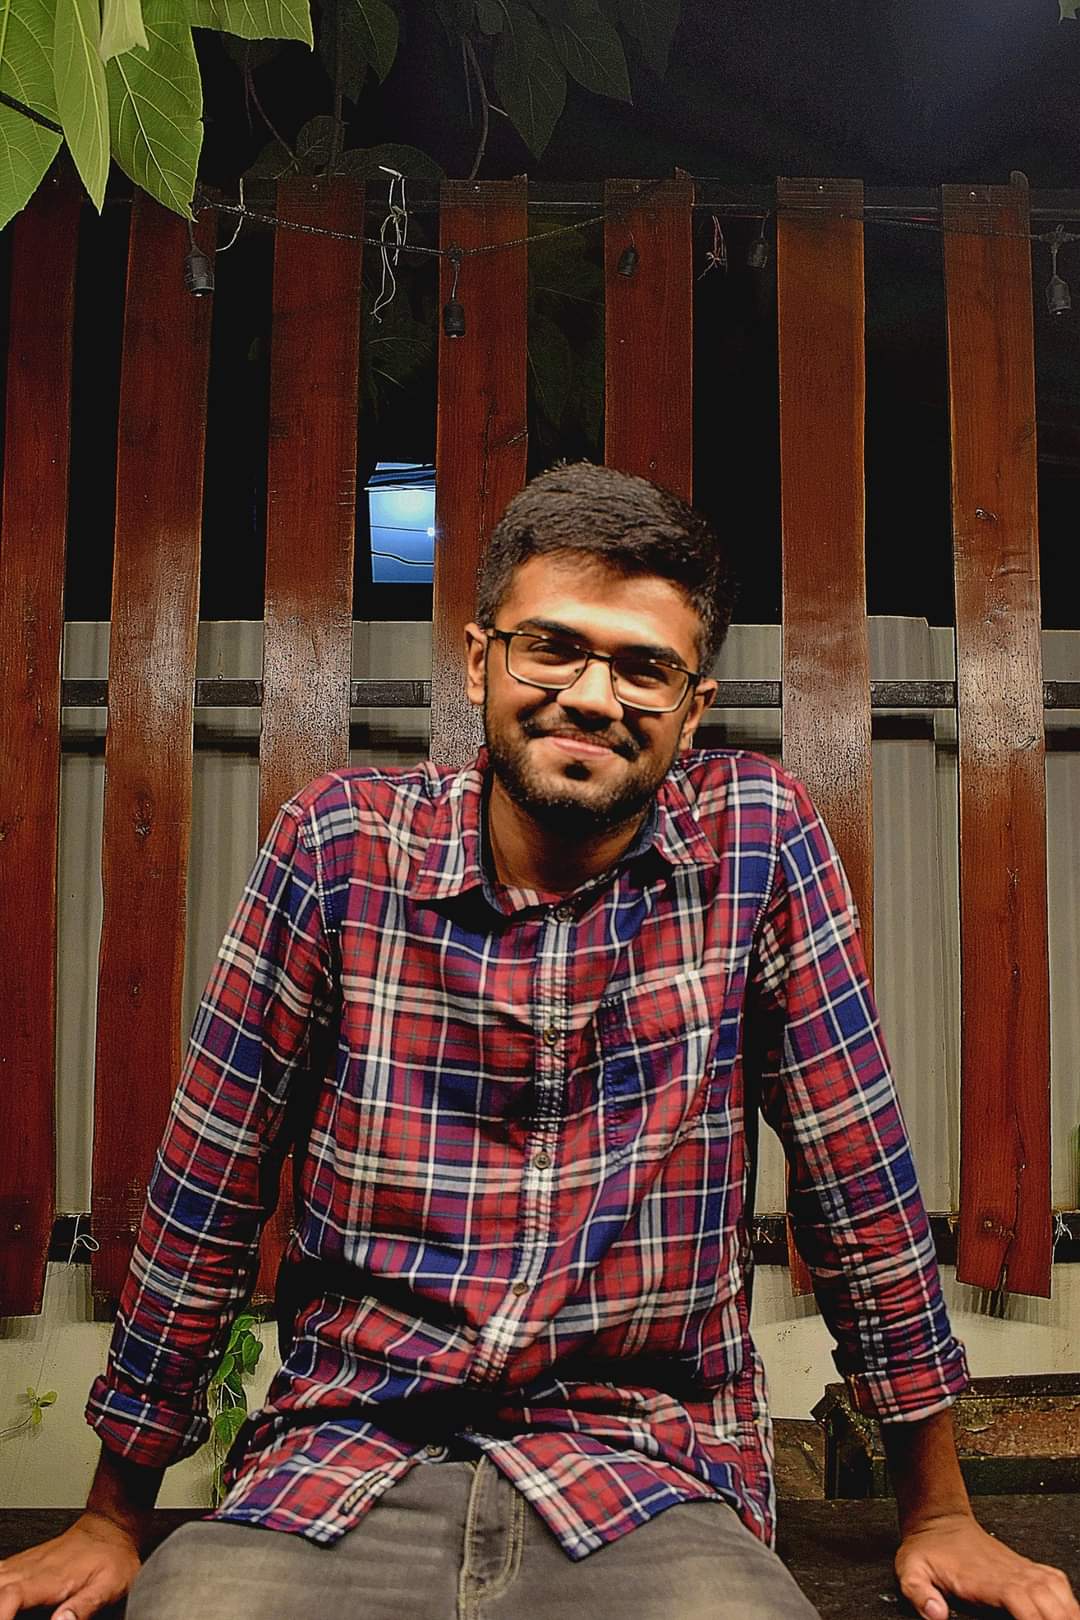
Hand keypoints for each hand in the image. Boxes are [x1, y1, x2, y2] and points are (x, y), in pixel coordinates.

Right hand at [0, 1512, 141, 1619]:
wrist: (110, 1529)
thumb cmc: (112, 1556)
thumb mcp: (109, 1585)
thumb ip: (84, 1606)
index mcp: (51, 1578)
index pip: (12, 1595)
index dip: (1, 1613)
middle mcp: (33, 1569)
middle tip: (4, 1618)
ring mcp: (26, 1563)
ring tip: (3, 1612)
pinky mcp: (24, 1563)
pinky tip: (1, 1597)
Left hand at [896, 1511, 1079, 1619]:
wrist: (938, 1521)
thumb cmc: (927, 1549)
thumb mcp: (910, 1570)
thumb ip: (919, 1593)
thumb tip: (936, 1615)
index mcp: (984, 1579)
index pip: (1021, 1602)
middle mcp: (1008, 1573)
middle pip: (1046, 1600)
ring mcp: (1019, 1569)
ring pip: (1055, 1590)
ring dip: (1066, 1611)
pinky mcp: (1023, 1568)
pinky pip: (1055, 1581)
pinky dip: (1066, 1599)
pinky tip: (1068, 1612)